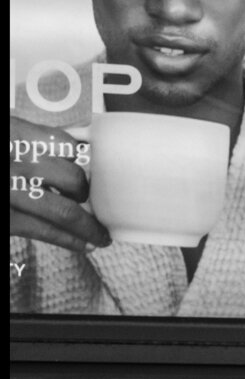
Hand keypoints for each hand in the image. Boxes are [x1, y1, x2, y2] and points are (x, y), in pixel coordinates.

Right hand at [9, 118, 109, 251]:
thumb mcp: (7, 135)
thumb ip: (30, 139)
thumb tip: (75, 146)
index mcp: (14, 133)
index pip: (66, 144)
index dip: (82, 160)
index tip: (94, 171)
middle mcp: (15, 160)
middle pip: (72, 178)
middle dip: (85, 193)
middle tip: (89, 201)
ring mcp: (10, 191)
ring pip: (65, 211)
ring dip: (90, 227)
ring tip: (101, 236)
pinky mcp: (5, 218)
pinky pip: (45, 232)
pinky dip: (70, 240)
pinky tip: (85, 245)